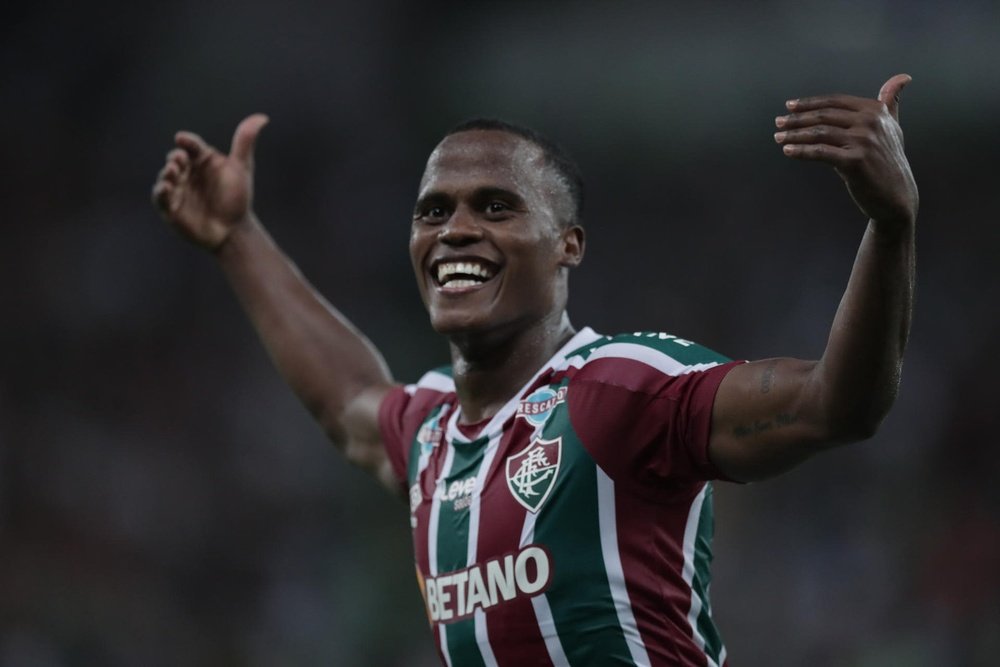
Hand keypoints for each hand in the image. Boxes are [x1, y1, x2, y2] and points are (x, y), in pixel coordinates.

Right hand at [151, 114, 268, 250]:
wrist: (234, 229)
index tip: (182, 139)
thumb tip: (262, 117)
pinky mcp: (171, 208)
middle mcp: (187, 172)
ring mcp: (178, 189)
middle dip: (176, 158)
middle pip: (176, 159)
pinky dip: (160, 192)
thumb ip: (245, 142)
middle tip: (180, 159)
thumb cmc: (237, 197)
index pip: (191, 145)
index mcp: (201, 160)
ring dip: (167, 173)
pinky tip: (165, 187)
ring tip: (173, 171)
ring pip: (166, 176)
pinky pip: (160, 198)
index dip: (186, 141)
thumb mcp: (241, 168)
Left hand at [774, 74, 917, 231]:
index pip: (834, 102)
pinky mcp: (855, 161)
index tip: (790, 106)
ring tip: (778, 137)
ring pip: (819, 133)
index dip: (810, 103)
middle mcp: (870, 122)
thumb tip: (903, 77)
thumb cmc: (889, 160)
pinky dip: (801, 151)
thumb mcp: (893, 126)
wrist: (896, 194)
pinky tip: (787, 150)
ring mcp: (863, 141)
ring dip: (794, 135)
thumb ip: (890, 102)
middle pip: (824, 116)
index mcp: (875, 110)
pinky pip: (820, 152)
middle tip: (778, 122)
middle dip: (797, 119)